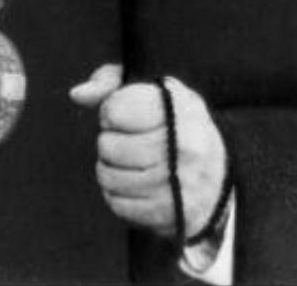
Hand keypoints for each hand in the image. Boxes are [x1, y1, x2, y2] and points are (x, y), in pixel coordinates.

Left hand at [69, 63, 226, 240]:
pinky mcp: (173, 214)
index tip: (122, 115)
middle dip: (109, 141)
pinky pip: (118, 204)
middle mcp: (186, 146)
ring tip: (125, 162)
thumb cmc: (174, 122)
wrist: (219, 172)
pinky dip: (116, 193)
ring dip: (109, 168)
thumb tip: (77, 95)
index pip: (115, 110)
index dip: (110, 111)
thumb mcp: (152, 89)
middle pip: (109, 146)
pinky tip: (131, 182)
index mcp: (180, 108)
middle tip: (124, 141)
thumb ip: (111, 82)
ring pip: (109, 177)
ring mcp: (181, 184)